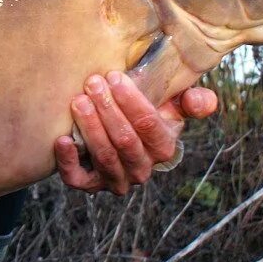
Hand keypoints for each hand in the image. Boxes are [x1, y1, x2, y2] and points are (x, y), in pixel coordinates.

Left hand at [54, 71, 217, 194]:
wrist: (120, 134)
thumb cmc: (146, 114)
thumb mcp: (171, 106)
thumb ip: (192, 101)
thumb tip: (200, 100)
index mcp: (163, 147)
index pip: (150, 126)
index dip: (132, 102)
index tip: (114, 77)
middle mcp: (142, 168)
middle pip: (126, 141)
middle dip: (108, 110)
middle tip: (92, 83)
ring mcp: (116, 179)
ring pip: (105, 157)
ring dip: (91, 128)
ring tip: (78, 102)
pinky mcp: (90, 184)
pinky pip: (79, 179)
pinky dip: (69, 162)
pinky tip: (62, 140)